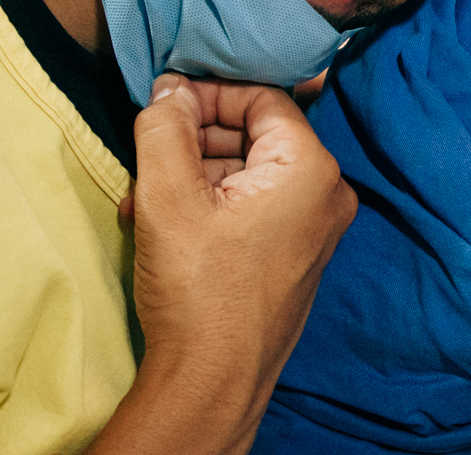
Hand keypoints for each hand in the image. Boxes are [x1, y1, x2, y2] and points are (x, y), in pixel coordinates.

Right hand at [90, 74, 356, 453]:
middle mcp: (327, 193)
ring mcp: (315, 226)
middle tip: (148, 157)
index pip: (263, 98)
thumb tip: (170, 89)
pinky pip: (254, 205)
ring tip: (143, 200)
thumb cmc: (200, 291)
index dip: (209, 94)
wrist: (213, 381)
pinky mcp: (296, 252)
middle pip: (256, 134)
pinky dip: (210, 205)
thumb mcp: (168, 195)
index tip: (164, 104)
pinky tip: (163, 224)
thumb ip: (166, 127)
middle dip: (195, 141)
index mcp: (312, 168)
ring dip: (193, 176)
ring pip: (248, 172)